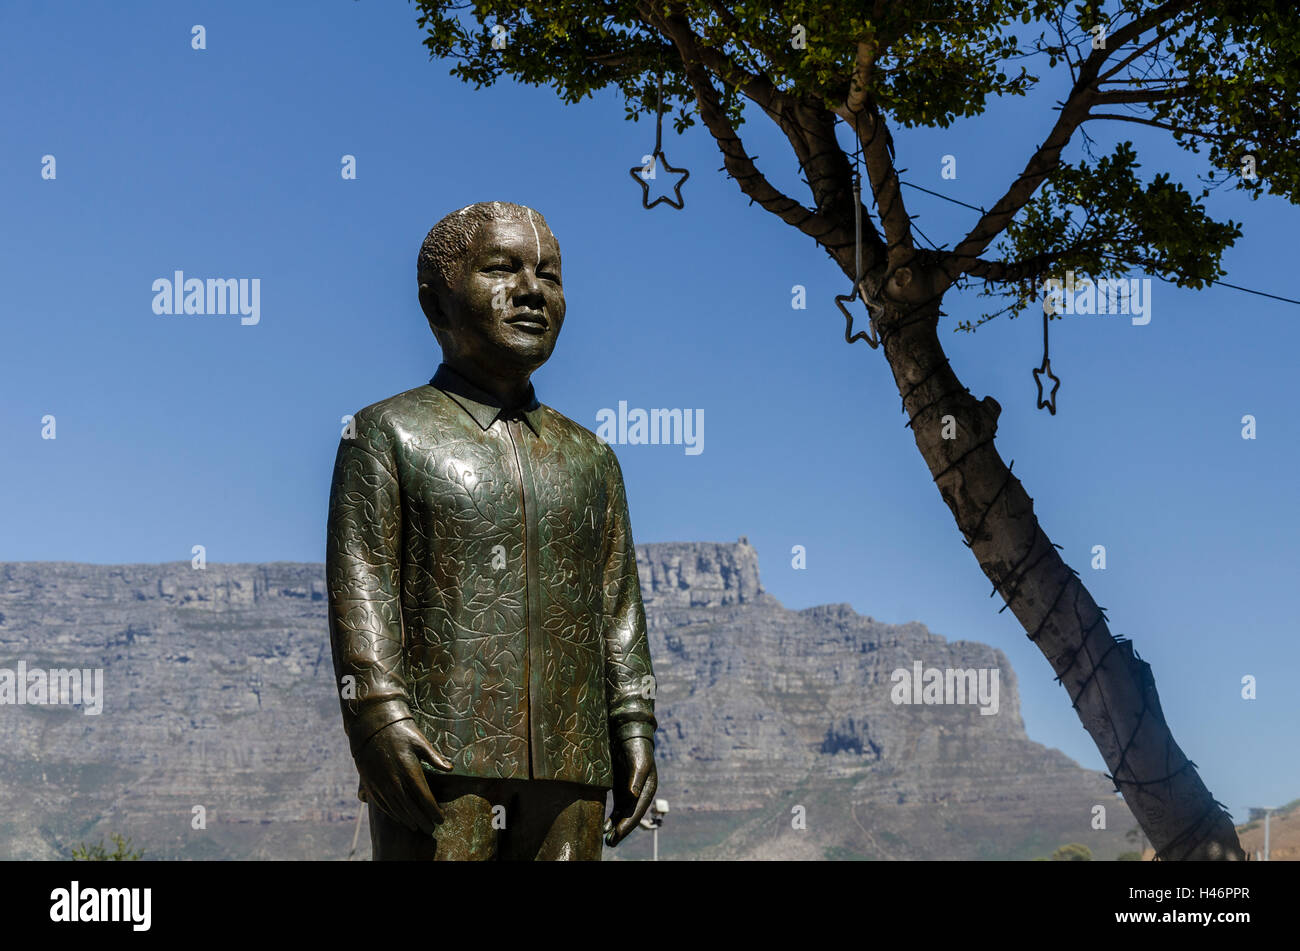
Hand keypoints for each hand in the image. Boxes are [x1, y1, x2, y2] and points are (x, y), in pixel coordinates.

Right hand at [356, 718, 453, 833]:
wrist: (371, 727)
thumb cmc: (400, 731)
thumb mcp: (420, 740)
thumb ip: (435, 757)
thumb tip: (450, 769)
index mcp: (409, 770)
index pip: (425, 798)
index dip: (433, 811)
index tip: (441, 819)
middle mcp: (394, 780)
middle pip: (411, 808)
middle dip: (422, 820)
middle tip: (431, 829)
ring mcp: (381, 784)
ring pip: (396, 808)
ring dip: (407, 820)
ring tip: (416, 827)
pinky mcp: (371, 784)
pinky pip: (382, 804)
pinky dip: (392, 813)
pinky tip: (400, 817)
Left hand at [604, 736, 656, 846]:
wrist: (627, 732)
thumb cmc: (635, 746)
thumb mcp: (638, 761)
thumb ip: (636, 778)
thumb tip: (633, 796)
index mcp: (648, 788)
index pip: (637, 811)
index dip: (627, 824)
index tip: (617, 834)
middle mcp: (640, 792)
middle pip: (631, 815)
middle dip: (621, 830)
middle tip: (610, 842)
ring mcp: (630, 790)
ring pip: (624, 814)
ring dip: (616, 826)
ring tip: (607, 840)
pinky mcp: (621, 787)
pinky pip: (617, 807)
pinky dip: (612, 817)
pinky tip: (604, 826)